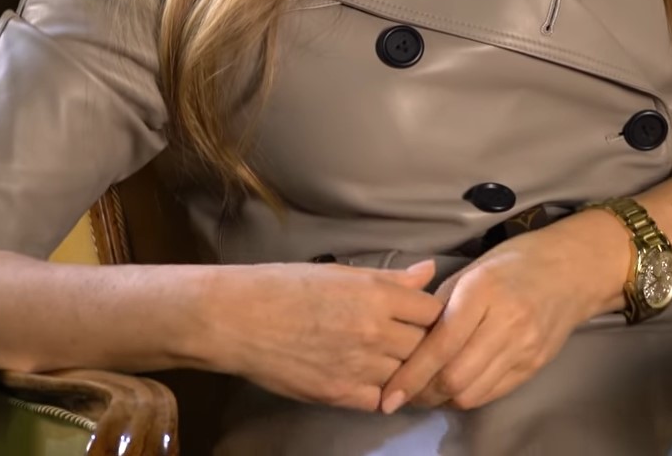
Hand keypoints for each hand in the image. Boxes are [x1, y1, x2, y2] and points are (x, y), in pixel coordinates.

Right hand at [210, 259, 442, 411]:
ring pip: (406, 375)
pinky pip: (381, 400)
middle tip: (405, 342)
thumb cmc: (284, 286)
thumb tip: (429, 272)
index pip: (434, 311)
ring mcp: (359, 366)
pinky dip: (381, 393)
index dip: (431, 315)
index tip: (420, 318)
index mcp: (376, 295)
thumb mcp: (339, 272)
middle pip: (426, 346)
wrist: (237, 319)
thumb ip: (389, 279)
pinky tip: (368, 380)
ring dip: (402, 369)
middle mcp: (375, 331)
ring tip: (386, 361)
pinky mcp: (341, 394)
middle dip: (420, 344)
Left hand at [380, 214, 624, 413]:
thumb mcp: (472, 270)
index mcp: (482, 292)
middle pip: (455, 378)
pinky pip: (493, 393)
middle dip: (423, 393)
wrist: (573, 269)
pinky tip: (456, 386)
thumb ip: (440, 304)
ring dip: (444, 399)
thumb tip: (407, 337)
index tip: (388, 395)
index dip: (411, 375)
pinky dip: (468, 396)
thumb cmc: (515, 262)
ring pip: (473, 393)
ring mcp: (525, 348)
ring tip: (427, 391)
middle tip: (404, 392)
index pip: (440, 346)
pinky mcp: (535, 365)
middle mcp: (506, 323)